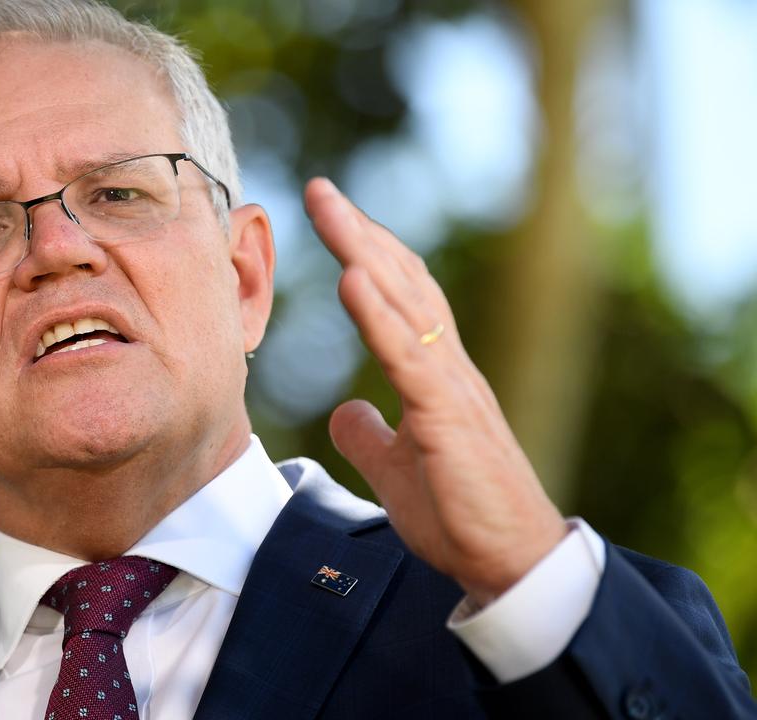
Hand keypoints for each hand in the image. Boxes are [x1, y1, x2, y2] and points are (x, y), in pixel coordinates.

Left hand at [304, 177, 566, 604]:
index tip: (332, 217)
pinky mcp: (448, 416)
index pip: (400, 297)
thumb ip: (370, 435)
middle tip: (320, 188)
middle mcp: (447, 367)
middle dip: (359, 232)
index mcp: (434, 375)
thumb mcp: (397, 467)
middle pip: (402, 281)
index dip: (366, 253)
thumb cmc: (461, 512)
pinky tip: (353, 277)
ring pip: (407, 302)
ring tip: (331, 209)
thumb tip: (344, 410)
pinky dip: (380, 313)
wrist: (509, 561)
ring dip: (365, 250)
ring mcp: (451, 387)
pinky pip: (410, 355)